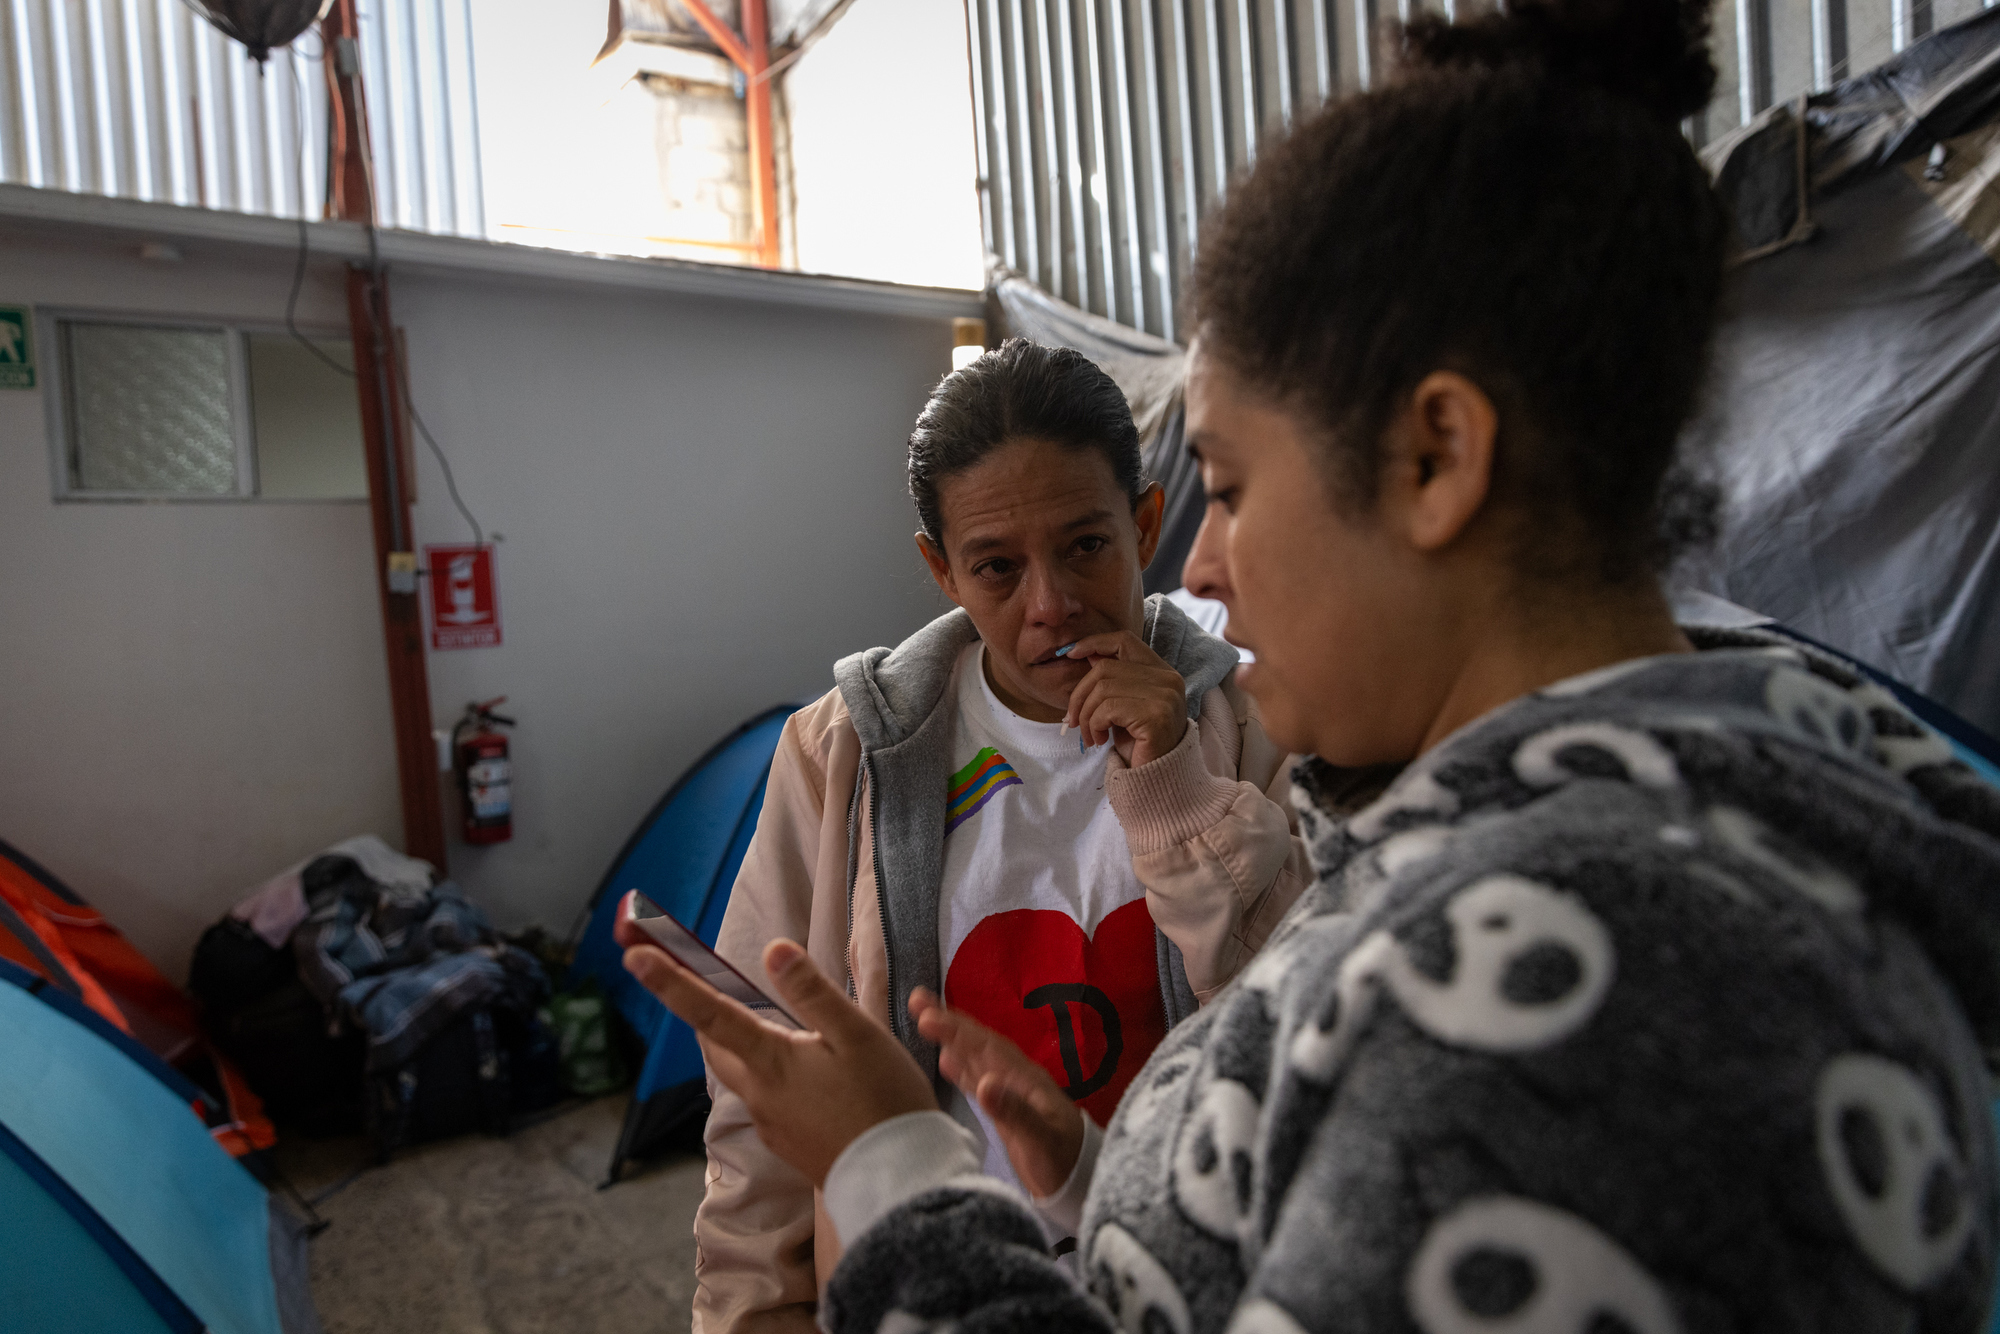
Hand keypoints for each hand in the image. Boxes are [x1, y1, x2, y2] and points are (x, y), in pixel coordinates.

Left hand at [615, 895, 935, 1186]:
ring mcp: (770, 1125)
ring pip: (743, 1074)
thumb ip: (813, 993)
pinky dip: (775, 1078)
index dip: (670, 982)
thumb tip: (772, 949)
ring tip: (780, 1030)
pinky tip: (813, 1078)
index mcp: (770, 1062)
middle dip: (706, 1015)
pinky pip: (768, 1101)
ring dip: (746, 1047)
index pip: (709, 1013)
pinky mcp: (788, 1144)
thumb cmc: (883, 1100)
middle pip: (716, 1047)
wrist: (899, 1181)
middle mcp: (758, 1095)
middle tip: (708, 985)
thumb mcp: (858, 1036)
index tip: (634, 955)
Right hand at [910, 988, 1083, 1198]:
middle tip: (916, 1000)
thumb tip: (984, 1083)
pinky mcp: (1006, 1110)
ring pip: (976, 1058)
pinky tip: (945, 1060)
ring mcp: (1012, 1094)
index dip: (957, 1030)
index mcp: (1025, 1080)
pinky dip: (961, 1067)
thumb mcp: (1041, 1140)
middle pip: (979, 1044)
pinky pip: (978, 1080)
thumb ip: (1015, 1112)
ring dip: (952, 1039)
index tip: (927, 1016)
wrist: (1081, 1181)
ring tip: (924, 1019)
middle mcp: (1017, 1079)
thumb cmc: (1063, 1162)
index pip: (986, 1047)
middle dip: (950, 1023)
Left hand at [1063, 631, 1189, 767]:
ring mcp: (1165, 696)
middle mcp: (1168, 679)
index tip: (1070, 654)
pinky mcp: (1156, 715)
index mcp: (1162, 672)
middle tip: (1073, 721)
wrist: (1156, 781)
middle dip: (1079, 695)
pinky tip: (1100, 740)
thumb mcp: (1122, 707)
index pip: (1125, 641)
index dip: (1094, 643)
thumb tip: (1085, 654)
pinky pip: (1108, 708)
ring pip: (1102, 689)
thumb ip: (1112, 681)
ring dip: (1086, 716)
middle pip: (1105, 667)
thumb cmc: (1138, 745)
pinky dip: (1095, 725)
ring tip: (1091, 736)